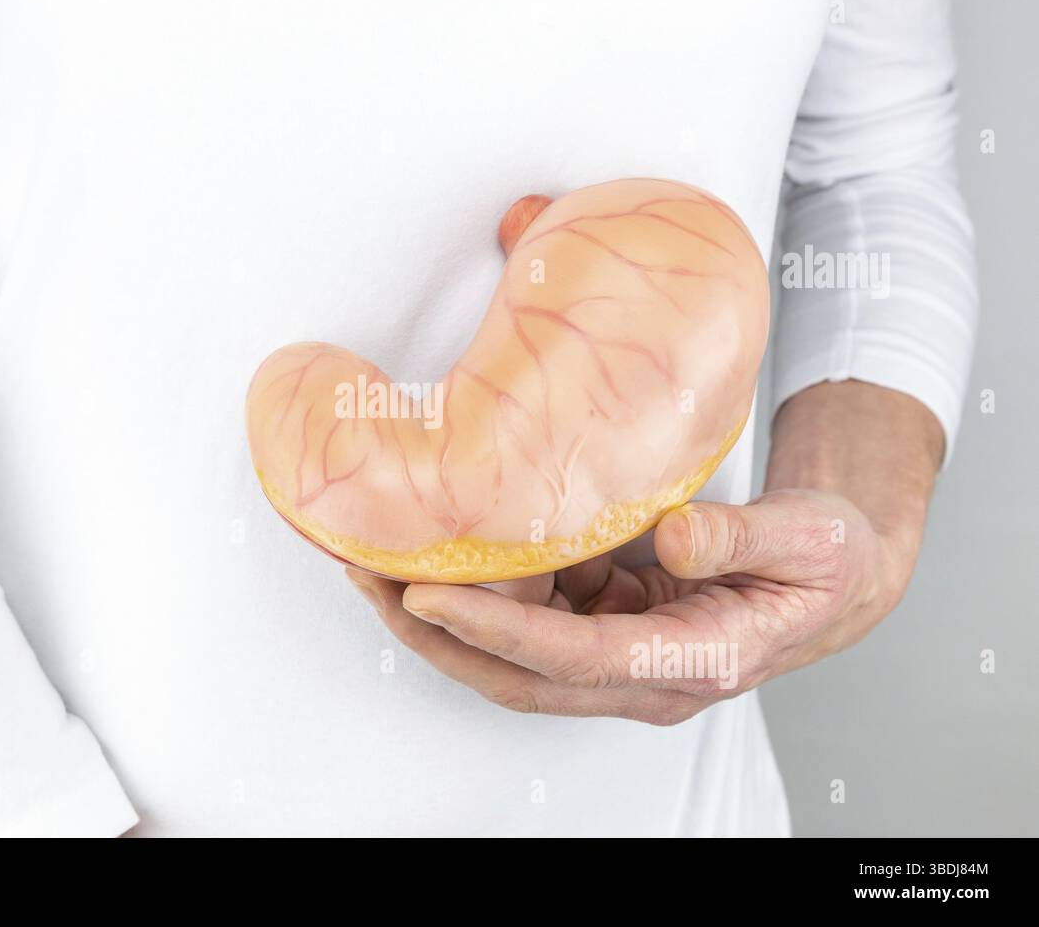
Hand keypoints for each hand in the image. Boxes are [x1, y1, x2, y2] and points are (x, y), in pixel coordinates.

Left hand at [348, 487, 903, 721]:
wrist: (838, 575)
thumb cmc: (829, 561)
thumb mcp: (809, 540)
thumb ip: (742, 538)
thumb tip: (672, 533)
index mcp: (692, 661)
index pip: (573, 658)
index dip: (497, 631)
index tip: (428, 597)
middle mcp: (643, 674)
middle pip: (520, 674)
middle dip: (439, 635)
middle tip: (370, 579)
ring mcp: (621, 654)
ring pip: (514, 653)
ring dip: (446, 615)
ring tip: (381, 559)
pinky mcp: (610, 625)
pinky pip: (535, 614)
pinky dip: (488, 588)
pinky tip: (452, 545)